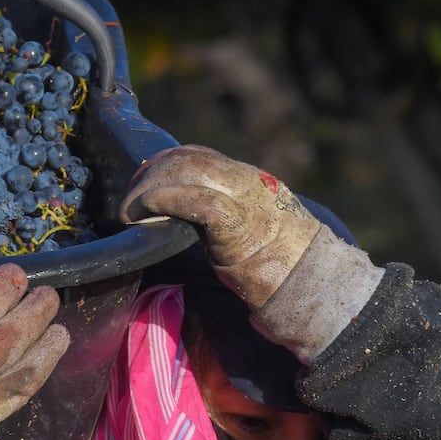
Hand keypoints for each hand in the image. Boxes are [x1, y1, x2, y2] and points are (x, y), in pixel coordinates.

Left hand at [121, 145, 320, 309]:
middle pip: (186, 158)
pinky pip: (193, 199)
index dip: (163, 166)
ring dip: (148, 189)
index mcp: (250, 180)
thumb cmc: (280, 269)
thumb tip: (184, 223)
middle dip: (149, 176)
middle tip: (128, 203)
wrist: (312, 284)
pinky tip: (143, 214)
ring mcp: (244, 196)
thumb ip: (222, 218)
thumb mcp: (250, 231)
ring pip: (186, 170)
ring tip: (130, 213)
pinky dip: (162, 201)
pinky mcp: (237, 219)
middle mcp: (247, 180)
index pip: (198, 155)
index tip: (142, 187)